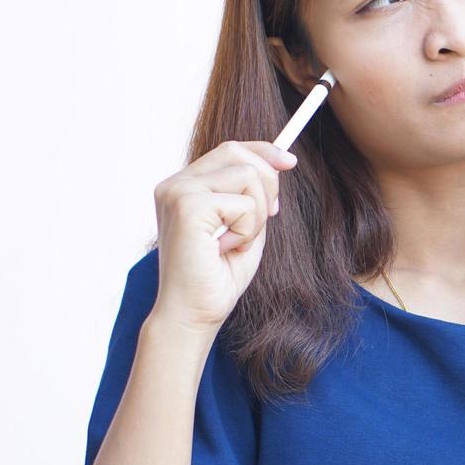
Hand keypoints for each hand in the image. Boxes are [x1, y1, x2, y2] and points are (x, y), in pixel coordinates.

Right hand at [148, 139, 299, 332]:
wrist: (193, 314)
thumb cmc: (217, 278)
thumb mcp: (244, 228)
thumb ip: (253, 197)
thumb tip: (278, 162)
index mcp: (184, 187)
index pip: (228, 150)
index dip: (263, 151)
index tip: (289, 161)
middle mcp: (175, 184)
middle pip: (238, 152)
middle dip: (267, 184)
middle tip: (267, 219)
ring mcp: (178, 192)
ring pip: (247, 175)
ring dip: (256, 215)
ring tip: (236, 242)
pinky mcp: (187, 206)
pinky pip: (243, 203)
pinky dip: (247, 229)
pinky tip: (226, 249)